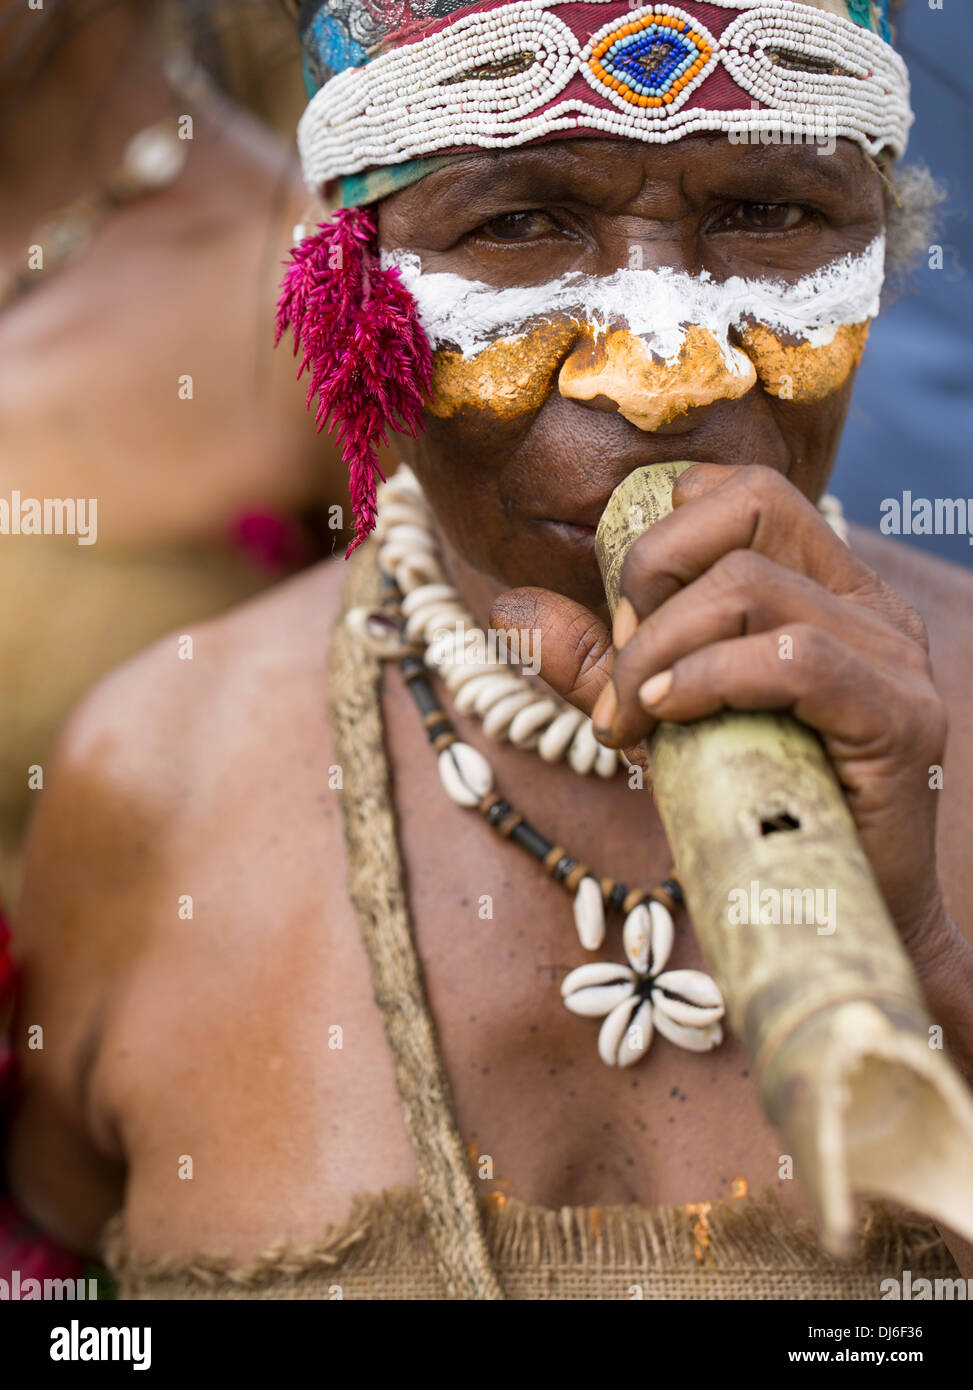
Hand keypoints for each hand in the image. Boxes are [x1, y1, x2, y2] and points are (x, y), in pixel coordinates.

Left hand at [491, 463, 950, 962]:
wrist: (840, 916)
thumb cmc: (755, 811)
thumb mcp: (663, 721)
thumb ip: (598, 662)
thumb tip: (508, 607)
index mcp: (827, 588)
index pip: (742, 492)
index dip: (662, 532)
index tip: (623, 618)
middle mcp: (870, 607)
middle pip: (750, 507)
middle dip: (651, 574)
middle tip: (623, 670)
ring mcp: (893, 657)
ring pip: (753, 586)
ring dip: (660, 649)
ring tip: (633, 721)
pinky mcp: (899, 717)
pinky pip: (795, 658)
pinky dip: (710, 679)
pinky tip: (670, 718)